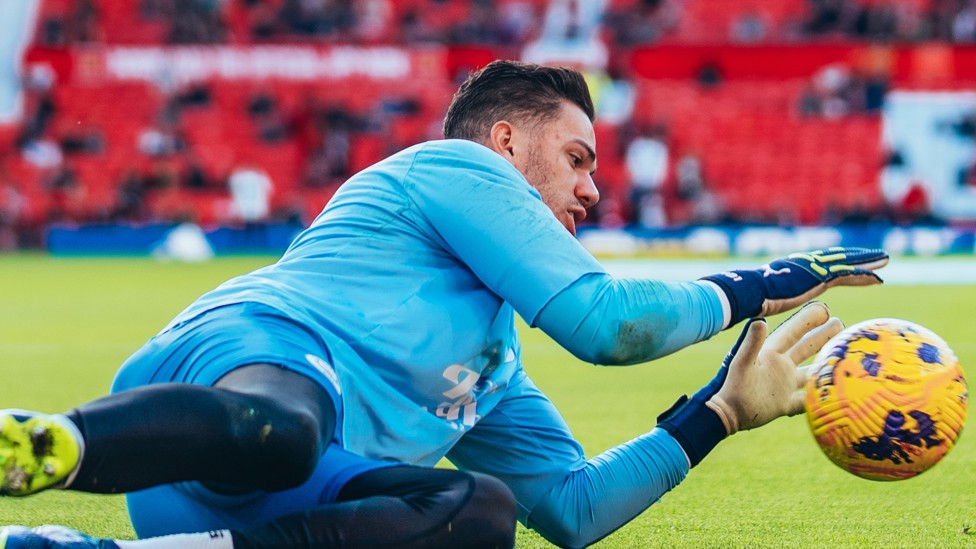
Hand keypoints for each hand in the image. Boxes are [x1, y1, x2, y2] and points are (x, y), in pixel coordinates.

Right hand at [701, 247, 888, 327]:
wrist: (748, 292)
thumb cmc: (750, 298)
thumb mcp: (767, 297)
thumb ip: (775, 298)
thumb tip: (767, 308)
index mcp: (795, 267)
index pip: (822, 263)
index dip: (839, 260)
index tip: (853, 260)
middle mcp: (806, 264)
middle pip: (838, 258)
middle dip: (858, 256)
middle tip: (877, 255)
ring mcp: (812, 269)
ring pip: (846, 262)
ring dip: (867, 261)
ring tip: (885, 260)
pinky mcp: (817, 277)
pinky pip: (846, 274)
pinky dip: (862, 274)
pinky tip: (877, 277)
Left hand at [706, 301, 843, 433]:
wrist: (726, 414)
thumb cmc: (732, 385)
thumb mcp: (742, 362)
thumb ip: (752, 343)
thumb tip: (760, 321)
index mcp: (771, 353)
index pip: (794, 332)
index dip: (808, 319)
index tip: (826, 309)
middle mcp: (780, 366)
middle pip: (806, 347)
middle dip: (823, 336)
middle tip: (842, 325)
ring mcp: (783, 385)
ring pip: (811, 372)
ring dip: (826, 364)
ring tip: (844, 357)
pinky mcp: (785, 404)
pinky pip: (808, 399)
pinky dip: (821, 396)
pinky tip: (837, 393)